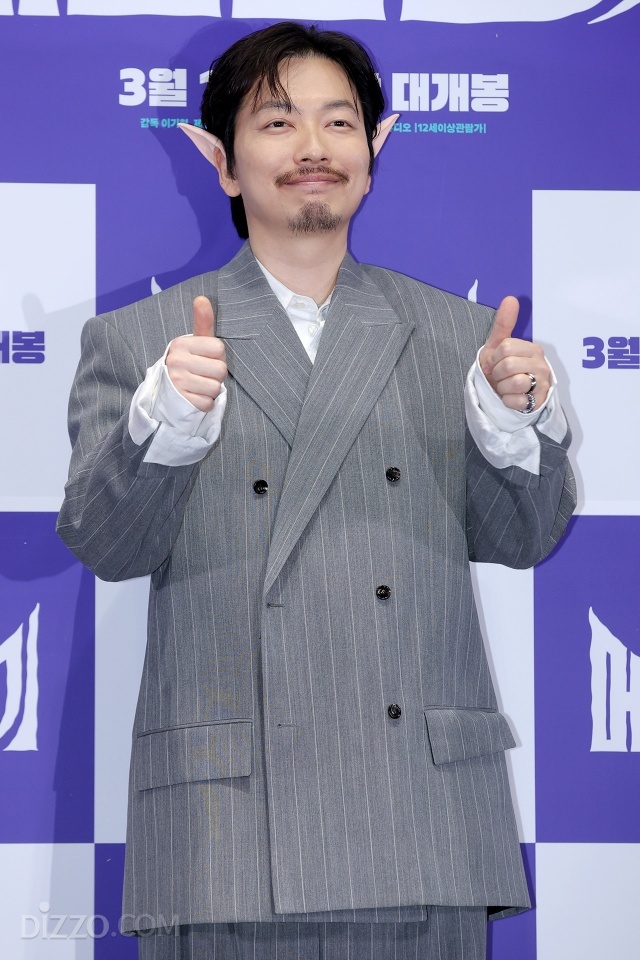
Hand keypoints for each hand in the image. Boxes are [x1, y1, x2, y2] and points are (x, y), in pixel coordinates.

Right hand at [166, 296, 226, 411]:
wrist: (167, 392)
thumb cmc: (188, 363)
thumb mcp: (194, 342)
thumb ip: (202, 322)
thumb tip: (202, 298)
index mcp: (181, 344)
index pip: (219, 348)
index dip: (217, 356)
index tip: (205, 359)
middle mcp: (176, 361)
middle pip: (221, 369)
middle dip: (216, 375)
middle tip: (203, 374)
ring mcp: (177, 382)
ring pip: (215, 387)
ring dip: (211, 390)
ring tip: (199, 385)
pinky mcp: (181, 402)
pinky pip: (207, 403)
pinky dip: (205, 403)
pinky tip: (195, 397)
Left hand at [478, 296, 549, 410]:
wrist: (502, 395)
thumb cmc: (501, 369)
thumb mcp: (498, 346)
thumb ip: (503, 324)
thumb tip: (511, 299)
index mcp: (533, 349)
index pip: (505, 348)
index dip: (494, 358)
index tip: (496, 363)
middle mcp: (541, 365)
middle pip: (508, 365)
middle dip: (497, 373)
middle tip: (500, 376)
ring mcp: (542, 384)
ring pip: (515, 383)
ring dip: (503, 388)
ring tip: (506, 387)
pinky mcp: (538, 402)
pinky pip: (516, 401)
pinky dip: (508, 401)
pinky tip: (511, 398)